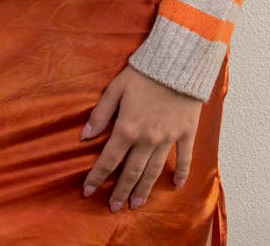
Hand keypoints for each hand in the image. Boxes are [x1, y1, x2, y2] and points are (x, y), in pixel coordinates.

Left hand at [80, 64, 202, 210]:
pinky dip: (180, 173)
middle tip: (113, 207)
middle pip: (130, 172)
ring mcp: (168, 139)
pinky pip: (184, 158)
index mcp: (127, 128)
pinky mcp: (185, 133)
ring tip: (135, 204)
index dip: (96, 177)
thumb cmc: (143, 72)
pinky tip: (176, 185)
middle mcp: (147, 139)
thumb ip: (100, 114)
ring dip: (143, 189)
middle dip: (120, 191)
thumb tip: (84, 136)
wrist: (178, 62)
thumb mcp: (116, 88)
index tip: (87, 191)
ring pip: (153, 171)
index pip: (108, 160)